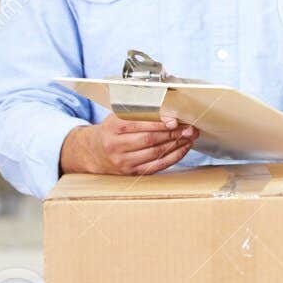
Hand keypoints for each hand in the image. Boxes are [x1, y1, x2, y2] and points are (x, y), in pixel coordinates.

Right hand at [61, 114, 198, 176]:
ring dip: (177, 144)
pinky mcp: (132, 172)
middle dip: (173, 133)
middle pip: (150, 139)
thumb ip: (137, 111)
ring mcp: (123, 161)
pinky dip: (174, 157)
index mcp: (112, 127)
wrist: (93, 152)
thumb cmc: (111, 130)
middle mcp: (116, 145)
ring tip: (189, 136)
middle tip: (189, 128)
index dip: (159, 123)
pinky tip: (183, 148)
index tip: (176, 121)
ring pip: (156, 153)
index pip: (139, 124)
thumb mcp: (117, 116)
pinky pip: (157, 165)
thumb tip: (166, 110)